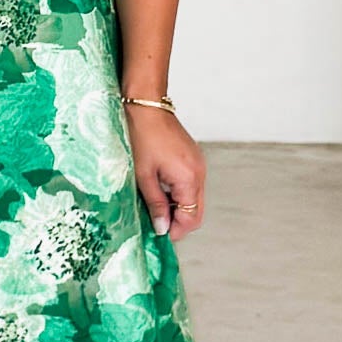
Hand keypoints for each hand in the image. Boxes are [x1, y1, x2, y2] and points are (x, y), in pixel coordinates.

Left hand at [122, 104, 205, 241]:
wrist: (146, 106)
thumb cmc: (141, 137)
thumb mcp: (143, 176)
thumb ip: (155, 204)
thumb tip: (162, 228)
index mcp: (189, 179)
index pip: (191, 218)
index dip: (176, 230)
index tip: (158, 234)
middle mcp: (199, 173)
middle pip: (196, 211)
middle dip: (178, 221)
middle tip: (156, 224)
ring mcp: (198, 165)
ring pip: (194, 199)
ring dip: (178, 207)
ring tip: (154, 206)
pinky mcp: (193, 158)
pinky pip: (190, 184)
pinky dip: (178, 193)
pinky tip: (160, 190)